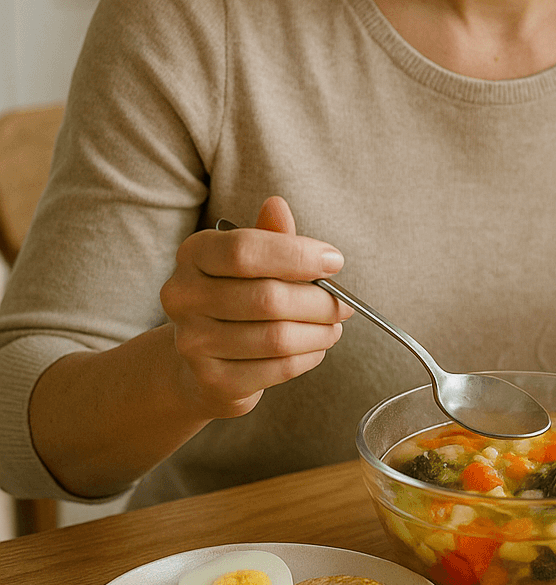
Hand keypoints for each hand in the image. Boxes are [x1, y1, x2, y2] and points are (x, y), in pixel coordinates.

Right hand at [159, 196, 352, 419]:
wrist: (203, 360)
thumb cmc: (237, 296)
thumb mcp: (250, 259)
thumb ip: (269, 235)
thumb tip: (277, 205)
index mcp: (193, 254)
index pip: (244, 251)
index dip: (297, 256)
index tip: (334, 262)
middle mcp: (183, 296)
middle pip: (267, 298)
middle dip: (319, 301)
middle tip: (344, 304)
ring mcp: (193, 342)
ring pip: (276, 337)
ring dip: (319, 332)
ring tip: (333, 326)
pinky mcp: (212, 380)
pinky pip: (277, 369)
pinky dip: (308, 357)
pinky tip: (316, 347)